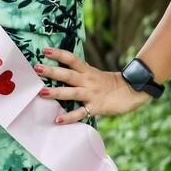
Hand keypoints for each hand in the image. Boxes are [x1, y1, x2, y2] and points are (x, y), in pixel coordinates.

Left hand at [34, 46, 153, 123]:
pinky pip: (80, 113)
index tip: (45, 50)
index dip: (59, 54)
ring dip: (55, 92)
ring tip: (41, 92)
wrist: (133, 91)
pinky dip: (69, 117)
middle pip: (67, 74)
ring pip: (70, 92)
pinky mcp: (95, 107)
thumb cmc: (113, 83)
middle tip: (36, 68)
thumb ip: (83, 71)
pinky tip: (57, 119)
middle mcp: (88, 81)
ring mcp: (91, 94)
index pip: (72, 59)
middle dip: (52, 71)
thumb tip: (68, 66)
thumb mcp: (96, 74)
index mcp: (88, 71)